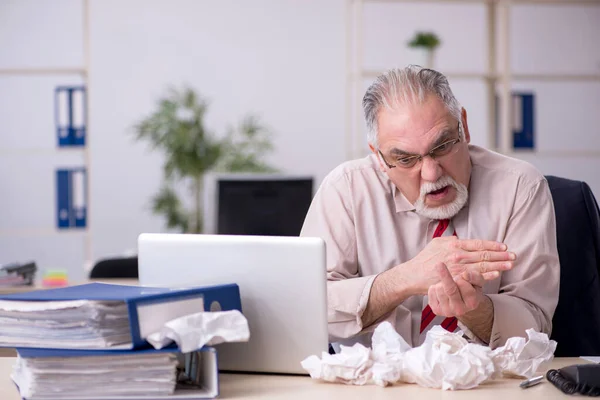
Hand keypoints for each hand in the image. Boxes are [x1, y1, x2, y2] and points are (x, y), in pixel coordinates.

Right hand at [398, 236, 514, 294]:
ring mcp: (458, 268)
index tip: (504, 247)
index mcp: (454, 244)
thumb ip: (450, 240)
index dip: (493, 245)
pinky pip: (475, 277)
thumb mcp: (436, 243)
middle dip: (501, 255)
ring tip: (510, 265)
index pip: (478, 244)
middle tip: (514, 256)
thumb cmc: (425, 259)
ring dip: (498, 265)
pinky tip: (497, 274)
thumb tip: (461, 239)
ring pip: (482, 265)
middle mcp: (458, 255)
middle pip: (484, 254)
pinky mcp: (456, 279)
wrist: (414, 275)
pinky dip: (487, 275)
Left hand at [428, 263, 485, 316]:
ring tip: (448, 286)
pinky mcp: (436, 310)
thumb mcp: (477, 282)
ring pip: (439, 289)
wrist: (462, 303)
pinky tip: (441, 291)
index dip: (460, 278)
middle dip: (445, 275)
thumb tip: (465, 274)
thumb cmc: (470, 289)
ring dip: (442, 283)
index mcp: (472, 303)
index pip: (464, 286)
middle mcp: (460, 310)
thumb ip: (475, 277)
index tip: (460, 274)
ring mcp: (447, 311)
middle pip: (450, 289)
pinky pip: (431, 292)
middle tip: (439, 264)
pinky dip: (434, 288)